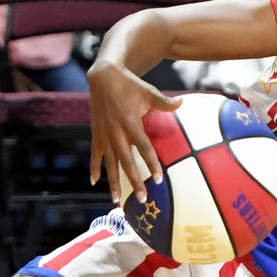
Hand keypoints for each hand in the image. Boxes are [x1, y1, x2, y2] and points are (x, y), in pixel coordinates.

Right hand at [87, 61, 180, 202]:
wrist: (103, 77)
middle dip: (134, 180)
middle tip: (142, 198)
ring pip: (109, 162)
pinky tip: (94, 182)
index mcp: (131, 122)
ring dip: (113, 181)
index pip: (143, 147)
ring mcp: (104, 134)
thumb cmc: (130, 84)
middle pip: (126, 161)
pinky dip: (94, 167)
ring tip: (116, 200)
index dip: (151, 163)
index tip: (158, 179)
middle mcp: (116, 132)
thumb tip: (182, 102)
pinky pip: (95, 154)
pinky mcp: (96, 134)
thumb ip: (164, 102)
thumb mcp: (148, 92)